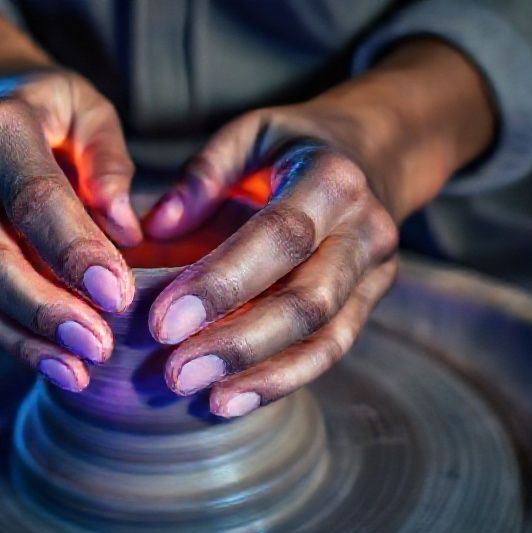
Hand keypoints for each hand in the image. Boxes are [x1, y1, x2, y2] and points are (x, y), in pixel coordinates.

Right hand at [0, 5, 141, 391]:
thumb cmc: (47, 108)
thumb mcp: (86, 108)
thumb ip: (107, 161)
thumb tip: (127, 229)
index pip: (35, 200)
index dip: (75, 251)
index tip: (118, 293)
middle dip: (45, 309)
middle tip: (99, 346)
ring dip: (26, 338)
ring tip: (79, 371)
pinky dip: (11, 340)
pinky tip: (57, 366)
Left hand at [144, 39, 494, 416]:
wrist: (377, 154)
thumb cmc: (294, 145)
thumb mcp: (251, 132)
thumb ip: (205, 173)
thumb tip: (154, 226)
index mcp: (332, 178)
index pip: (280, 236)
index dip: (222, 283)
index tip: (164, 321)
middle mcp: (365, 228)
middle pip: (308, 299)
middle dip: (239, 342)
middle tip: (176, 373)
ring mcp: (375, 271)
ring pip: (325, 336)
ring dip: (263, 374)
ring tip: (206, 399)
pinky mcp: (370, 301)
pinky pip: (331, 349)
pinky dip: (282, 380)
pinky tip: (234, 400)